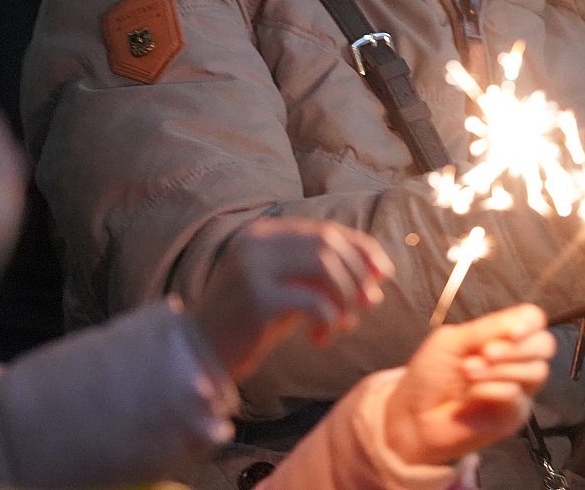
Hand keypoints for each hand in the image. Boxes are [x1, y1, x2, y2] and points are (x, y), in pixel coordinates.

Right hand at [187, 218, 392, 380]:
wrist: (200, 355)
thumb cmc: (250, 324)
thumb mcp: (287, 291)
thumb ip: (320, 277)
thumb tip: (375, 276)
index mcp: (263, 233)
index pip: (325, 230)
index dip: (362, 248)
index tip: (385, 273)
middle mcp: (256, 243)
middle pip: (328, 243)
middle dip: (358, 273)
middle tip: (371, 303)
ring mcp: (254, 268)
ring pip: (324, 265)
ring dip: (347, 296)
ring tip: (346, 323)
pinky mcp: (257, 299)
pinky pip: (314, 301)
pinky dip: (330, 320)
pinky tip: (321, 339)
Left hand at [384, 305, 554, 466]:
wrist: (413, 416)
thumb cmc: (430, 374)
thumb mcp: (452, 341)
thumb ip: (487, 329)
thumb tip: (523, 320)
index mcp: (501, 336)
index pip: (534, 320)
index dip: (529, 322)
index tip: (512, 331)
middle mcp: (515, 360)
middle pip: (545, 345)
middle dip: (518, 347)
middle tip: (487, 352)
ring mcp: (518, 389)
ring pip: (536, 372)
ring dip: (500, 369)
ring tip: (467, 372)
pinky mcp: (513, 415)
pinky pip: (517, 397)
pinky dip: (493, 390)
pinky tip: (471, 393)